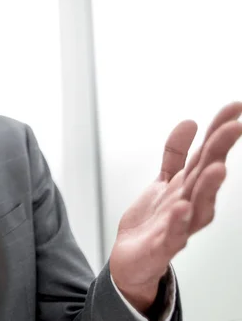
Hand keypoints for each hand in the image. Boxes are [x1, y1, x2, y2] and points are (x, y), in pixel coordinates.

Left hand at [109, 101, 241, 314]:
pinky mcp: (163, 246)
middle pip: (206, 175)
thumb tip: (190, 122)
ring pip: (198, 205)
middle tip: (234, 127)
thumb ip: (175, 153)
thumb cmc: (155, 220)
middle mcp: (191, 204)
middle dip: (219, 151)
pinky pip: (172, 233)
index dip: (219, 131)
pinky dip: (177, 222)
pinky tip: (181, 208)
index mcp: (190, 186)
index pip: (207, 154)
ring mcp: (179, 225)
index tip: (235, 106)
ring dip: (208, 187)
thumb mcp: (164, 181)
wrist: (133, 259)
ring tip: (217, 167)